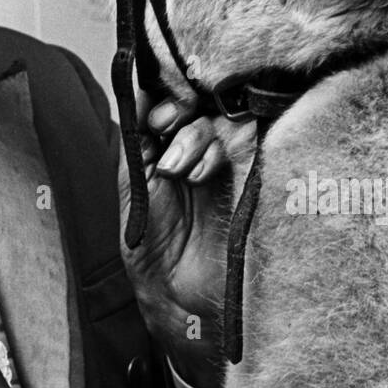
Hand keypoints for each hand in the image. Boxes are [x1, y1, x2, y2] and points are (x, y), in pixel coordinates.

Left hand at [118, 91, 253, 387]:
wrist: (178, 293)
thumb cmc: (153, 245)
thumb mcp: (135, 186)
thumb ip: (137, 139)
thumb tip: (139, 95)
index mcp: (170, 145)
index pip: (173, 99)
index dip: (163, 94)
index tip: (149, 112)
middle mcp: (200, 147)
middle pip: (199, 100)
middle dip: (177, 107)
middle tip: (161, 125)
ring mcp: (228, 160)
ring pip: (218, 117)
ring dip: (191, 135)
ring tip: (174, 168)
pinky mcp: (252, 174)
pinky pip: (240, 142)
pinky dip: (213, 150)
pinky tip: (197, 175)